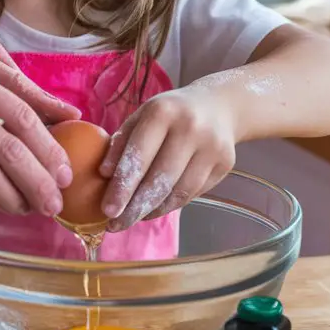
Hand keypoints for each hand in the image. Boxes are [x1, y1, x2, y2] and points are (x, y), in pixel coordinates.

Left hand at [99, 86, 236, 229]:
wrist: (218, 105)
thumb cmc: (170, 114)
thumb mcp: (141, 117)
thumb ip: (122, 143)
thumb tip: (104, 175)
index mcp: (163, 111)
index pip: (139, 156)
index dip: (122, 187)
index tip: (108, 210)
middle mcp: (190, 128)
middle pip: (160, 179)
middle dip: (135, 207)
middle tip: (116, 225)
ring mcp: (212, 147)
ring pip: (178, 191)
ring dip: (153, 210)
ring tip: (133, 218)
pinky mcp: (225, 163)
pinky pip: (193, 193)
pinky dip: (171, 205)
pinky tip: (155, 208)